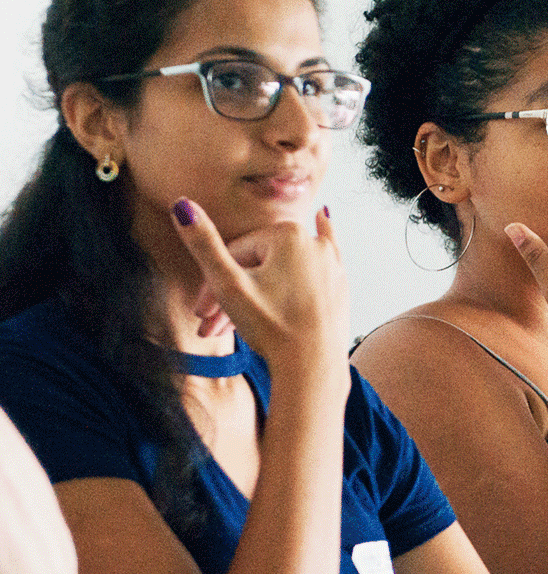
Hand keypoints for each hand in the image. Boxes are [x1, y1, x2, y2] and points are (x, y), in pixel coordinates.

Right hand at [172, 199, 346, 378]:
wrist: (313, 368)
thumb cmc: (271, 327)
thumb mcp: (228, 284)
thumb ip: (204, 245)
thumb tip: (182, 204)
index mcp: (287, 234)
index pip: (235, 255)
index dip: (212, 286)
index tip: (202, 315)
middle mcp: (315, 243)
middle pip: (258, 267)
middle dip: (231, 297)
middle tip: (212, 328)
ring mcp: (332, 264)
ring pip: (281, 275)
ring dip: (256, 296)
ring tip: (237, 326)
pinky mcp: (340, 285)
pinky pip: (321, 263)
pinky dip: (318, 245)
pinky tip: (324, 216)